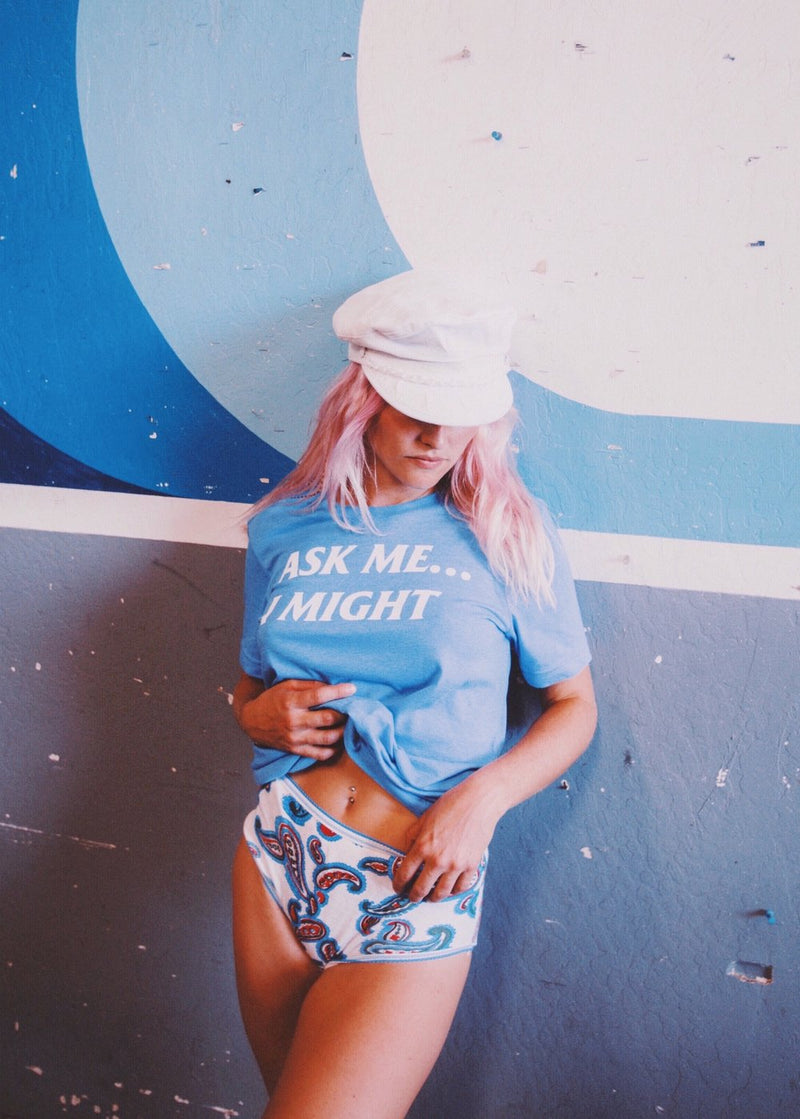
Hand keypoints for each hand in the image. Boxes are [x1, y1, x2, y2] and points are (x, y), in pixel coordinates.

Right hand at [236, 676, 355, 760]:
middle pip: (327, 718)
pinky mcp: (296, 749)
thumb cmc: (271, 700)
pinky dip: (333, 749)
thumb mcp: (287, 686)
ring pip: (327, 738)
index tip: (352, 689)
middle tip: (352, 708)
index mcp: (291, 702)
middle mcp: (294, 721)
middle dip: (344, 713)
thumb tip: (331, 687)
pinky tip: (338, 740)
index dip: (338, 692)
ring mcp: (295, 738)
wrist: (252, 721)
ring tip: (348, 724)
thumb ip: (309, 685)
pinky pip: (319, 754)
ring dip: (342, 731)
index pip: (319, 696)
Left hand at [391, 775, 499, 902]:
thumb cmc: (450, 805)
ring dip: (433, 898)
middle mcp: (437, 860)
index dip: (398, 884)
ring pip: (441, 893)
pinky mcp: (472, 866)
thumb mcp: (424, 818)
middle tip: (412, 897)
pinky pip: (460, 887)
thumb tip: (407, 852)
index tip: (398, 887)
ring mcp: (456, 865)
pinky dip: (453, 891)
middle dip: (414, 896)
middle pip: (421, 888)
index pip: (405, 873)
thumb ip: (413, 836)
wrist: (478, 802)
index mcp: (422, 846)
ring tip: (431, 897)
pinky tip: (450, 888)